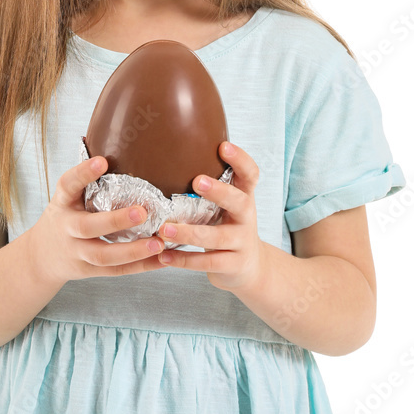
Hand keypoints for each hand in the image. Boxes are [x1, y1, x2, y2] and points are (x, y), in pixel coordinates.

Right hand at [31, 155, 164, 287]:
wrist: (40, 257)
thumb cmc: (64, 217)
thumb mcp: (66, 198)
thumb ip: (86, 180)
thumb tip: (113, 143)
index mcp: (62, 203)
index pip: (68, 185)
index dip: (83, 173)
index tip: (102, 161)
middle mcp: (66, 228)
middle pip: (87, 227)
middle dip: (114, 221)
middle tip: (141, 211)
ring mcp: (76, 253)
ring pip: (102, 256)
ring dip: (133, 250)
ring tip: (158, 243)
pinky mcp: (89, 271)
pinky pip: (116, 271)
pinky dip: (140, 267)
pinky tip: (161, 260)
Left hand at [152, 141, 264, 291]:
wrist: (249, 267)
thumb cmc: (228, 226)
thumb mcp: (227, 205)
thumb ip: (211, 187)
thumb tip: (172, 154)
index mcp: (244, 196)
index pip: (250, 174)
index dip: (240, 160)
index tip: (223, 146)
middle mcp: (247, 217)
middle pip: (239, 202)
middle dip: (219, 192)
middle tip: (197, 181)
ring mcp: (242, 242)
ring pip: (217, 238)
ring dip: (189, 233)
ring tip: (164, 229)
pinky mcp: (233, 265)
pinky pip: (208, 263)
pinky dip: (184, 260)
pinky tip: (163, 256)